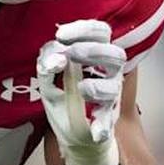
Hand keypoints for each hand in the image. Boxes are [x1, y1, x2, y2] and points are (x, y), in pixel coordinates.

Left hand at [37, 19, 125, 164]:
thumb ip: (48, 64)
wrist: (72, 135)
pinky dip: (102, 127)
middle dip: (93, 51)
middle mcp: (108, 73)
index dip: (85, 29)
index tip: (62, 34)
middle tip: (72, 54)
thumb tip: (56, 58)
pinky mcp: (108, 119)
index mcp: (94, 56)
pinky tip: (95, 132)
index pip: (100, 33)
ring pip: (115, 85)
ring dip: (99, 86)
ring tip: (82, 89)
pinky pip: (108, 122)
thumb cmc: (61, 97)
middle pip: (115, 54)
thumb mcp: (48, 79)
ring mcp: (110, 96)